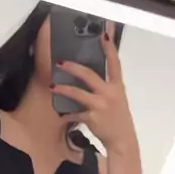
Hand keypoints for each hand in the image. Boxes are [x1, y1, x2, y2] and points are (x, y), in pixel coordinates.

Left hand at [52, 33, 137, 153]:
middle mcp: (109, 93)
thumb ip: (106, 86)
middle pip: (89, 75)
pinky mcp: (92, 118)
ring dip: (63, 90)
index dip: (109, 48)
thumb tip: (88, 75)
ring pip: (77, 94)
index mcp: (116, 86)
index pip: (114, 63)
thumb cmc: (117, 117)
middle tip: (60, 62)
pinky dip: (66, 113)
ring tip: (53, 86)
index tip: (102, 34)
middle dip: (73, 68)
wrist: (121, 139)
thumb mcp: (116, 98)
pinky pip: (75, 114)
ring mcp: (100, 105)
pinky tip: (60, 113)